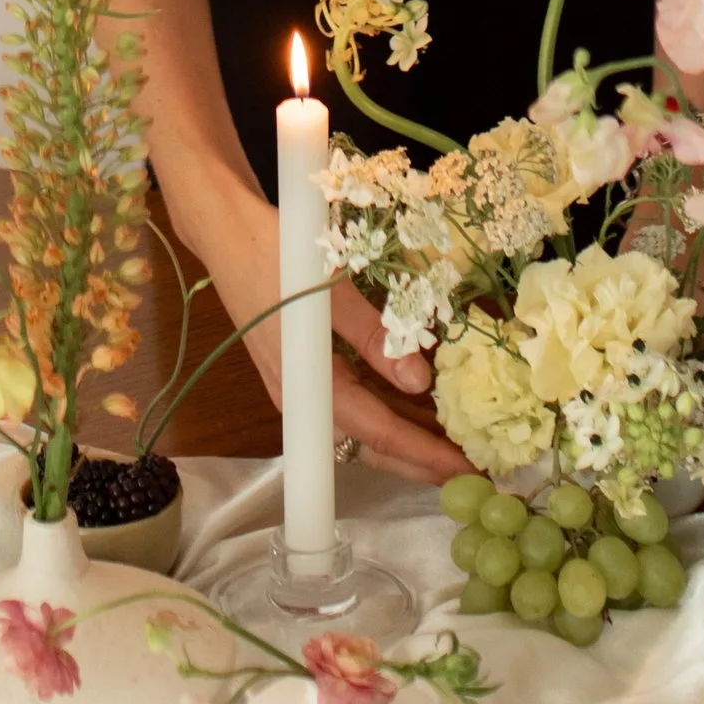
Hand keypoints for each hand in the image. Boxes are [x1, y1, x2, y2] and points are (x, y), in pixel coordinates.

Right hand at [161, 148, 468, 484]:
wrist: (227, 234)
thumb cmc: (277, 258)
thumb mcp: (331, 294)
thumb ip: (375, 337)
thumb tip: (420, 381)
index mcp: (311, 388)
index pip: (380, 435)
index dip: (427, 456)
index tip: (471, 470)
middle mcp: (305, 402)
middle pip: (372, 445)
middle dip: (422, 460)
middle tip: (476, 466)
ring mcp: (302, 390)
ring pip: (364, 429)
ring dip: (408, 437)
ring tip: (457, 439)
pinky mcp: (303, 374)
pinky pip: (354, 407)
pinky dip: (389, 410)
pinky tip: (420, 404)